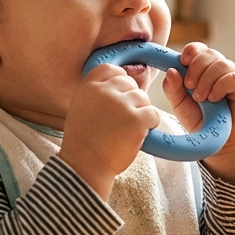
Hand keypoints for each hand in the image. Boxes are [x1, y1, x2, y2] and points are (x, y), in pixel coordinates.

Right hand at [59, 64, 160, 199]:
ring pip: (143, 98)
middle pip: (130, 83)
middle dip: (130, 100)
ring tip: (126, 130)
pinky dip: (149, 124)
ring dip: (140, 113)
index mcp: (89, 85)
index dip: (119, 81)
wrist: (85, 165)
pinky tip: (137, 134)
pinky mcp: (137, 119)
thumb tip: (123, 79)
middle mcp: (105, 91)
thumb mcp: (81, 107)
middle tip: (121, 120)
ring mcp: (122, 104)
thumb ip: (98, 91)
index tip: (118, 96)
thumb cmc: (83, 141)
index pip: (111, 69)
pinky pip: (153, 113)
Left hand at [161, 42, 234, 182]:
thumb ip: (173, 88)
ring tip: (201, 98)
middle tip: (189, 87)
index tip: (182, 62)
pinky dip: (220, 86)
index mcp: (202, 68)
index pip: (198, 49)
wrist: (217, 142)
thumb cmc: (199, 120)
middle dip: (195, 68)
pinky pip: (233, 77)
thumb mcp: (180, 105)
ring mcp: (232, 76)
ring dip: (207, 80)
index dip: (190, 51)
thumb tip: (171, 70)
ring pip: (220, 63)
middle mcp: (218, 69)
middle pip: (208, 53)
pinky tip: (214, 99)